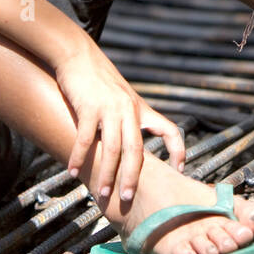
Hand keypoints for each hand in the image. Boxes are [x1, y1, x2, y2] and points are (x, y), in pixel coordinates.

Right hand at [55, 48, 185, 201]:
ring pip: (112, 149)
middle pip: (136, 150)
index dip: (178, 150)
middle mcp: (129, 110)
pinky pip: (84, 138)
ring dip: (106, 174)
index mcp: (141, 109)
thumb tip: (130, 147)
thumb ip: (129, 118)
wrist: (78, 55)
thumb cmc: (99, 79)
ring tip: (102, 193)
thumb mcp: (122, 97)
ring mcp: (109, 108)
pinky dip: (79, 157)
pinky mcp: (88, 106)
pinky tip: (73, 171)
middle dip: (132, 177)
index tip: (180, 170)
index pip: (170, 130)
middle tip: (128, 198)